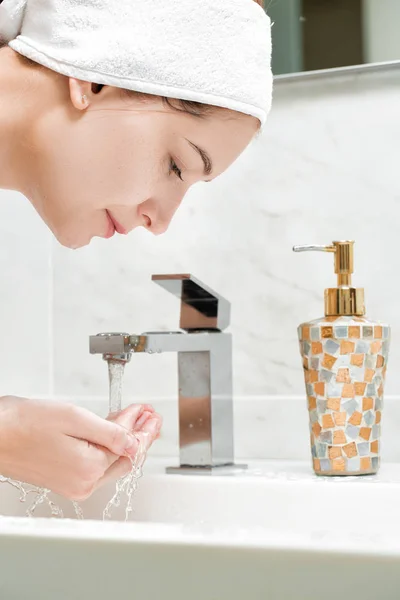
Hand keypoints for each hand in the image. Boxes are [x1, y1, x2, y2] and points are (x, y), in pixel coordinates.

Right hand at [0, 396, 161, 499]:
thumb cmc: (25, 424)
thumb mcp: (75, 418)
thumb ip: (111, 432)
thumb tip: (135, 441)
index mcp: (89, 469)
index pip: (128, 446)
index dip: (141, 426)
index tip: (147, 411)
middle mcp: (83, 483)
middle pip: (125, 458)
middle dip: (140, 435)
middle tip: (151, 417)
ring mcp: (74, 484)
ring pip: (112, 462)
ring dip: (127, 441)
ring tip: (137, 421)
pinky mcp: (65, 480)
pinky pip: (96, 464)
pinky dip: (109, 448)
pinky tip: (113, 433)